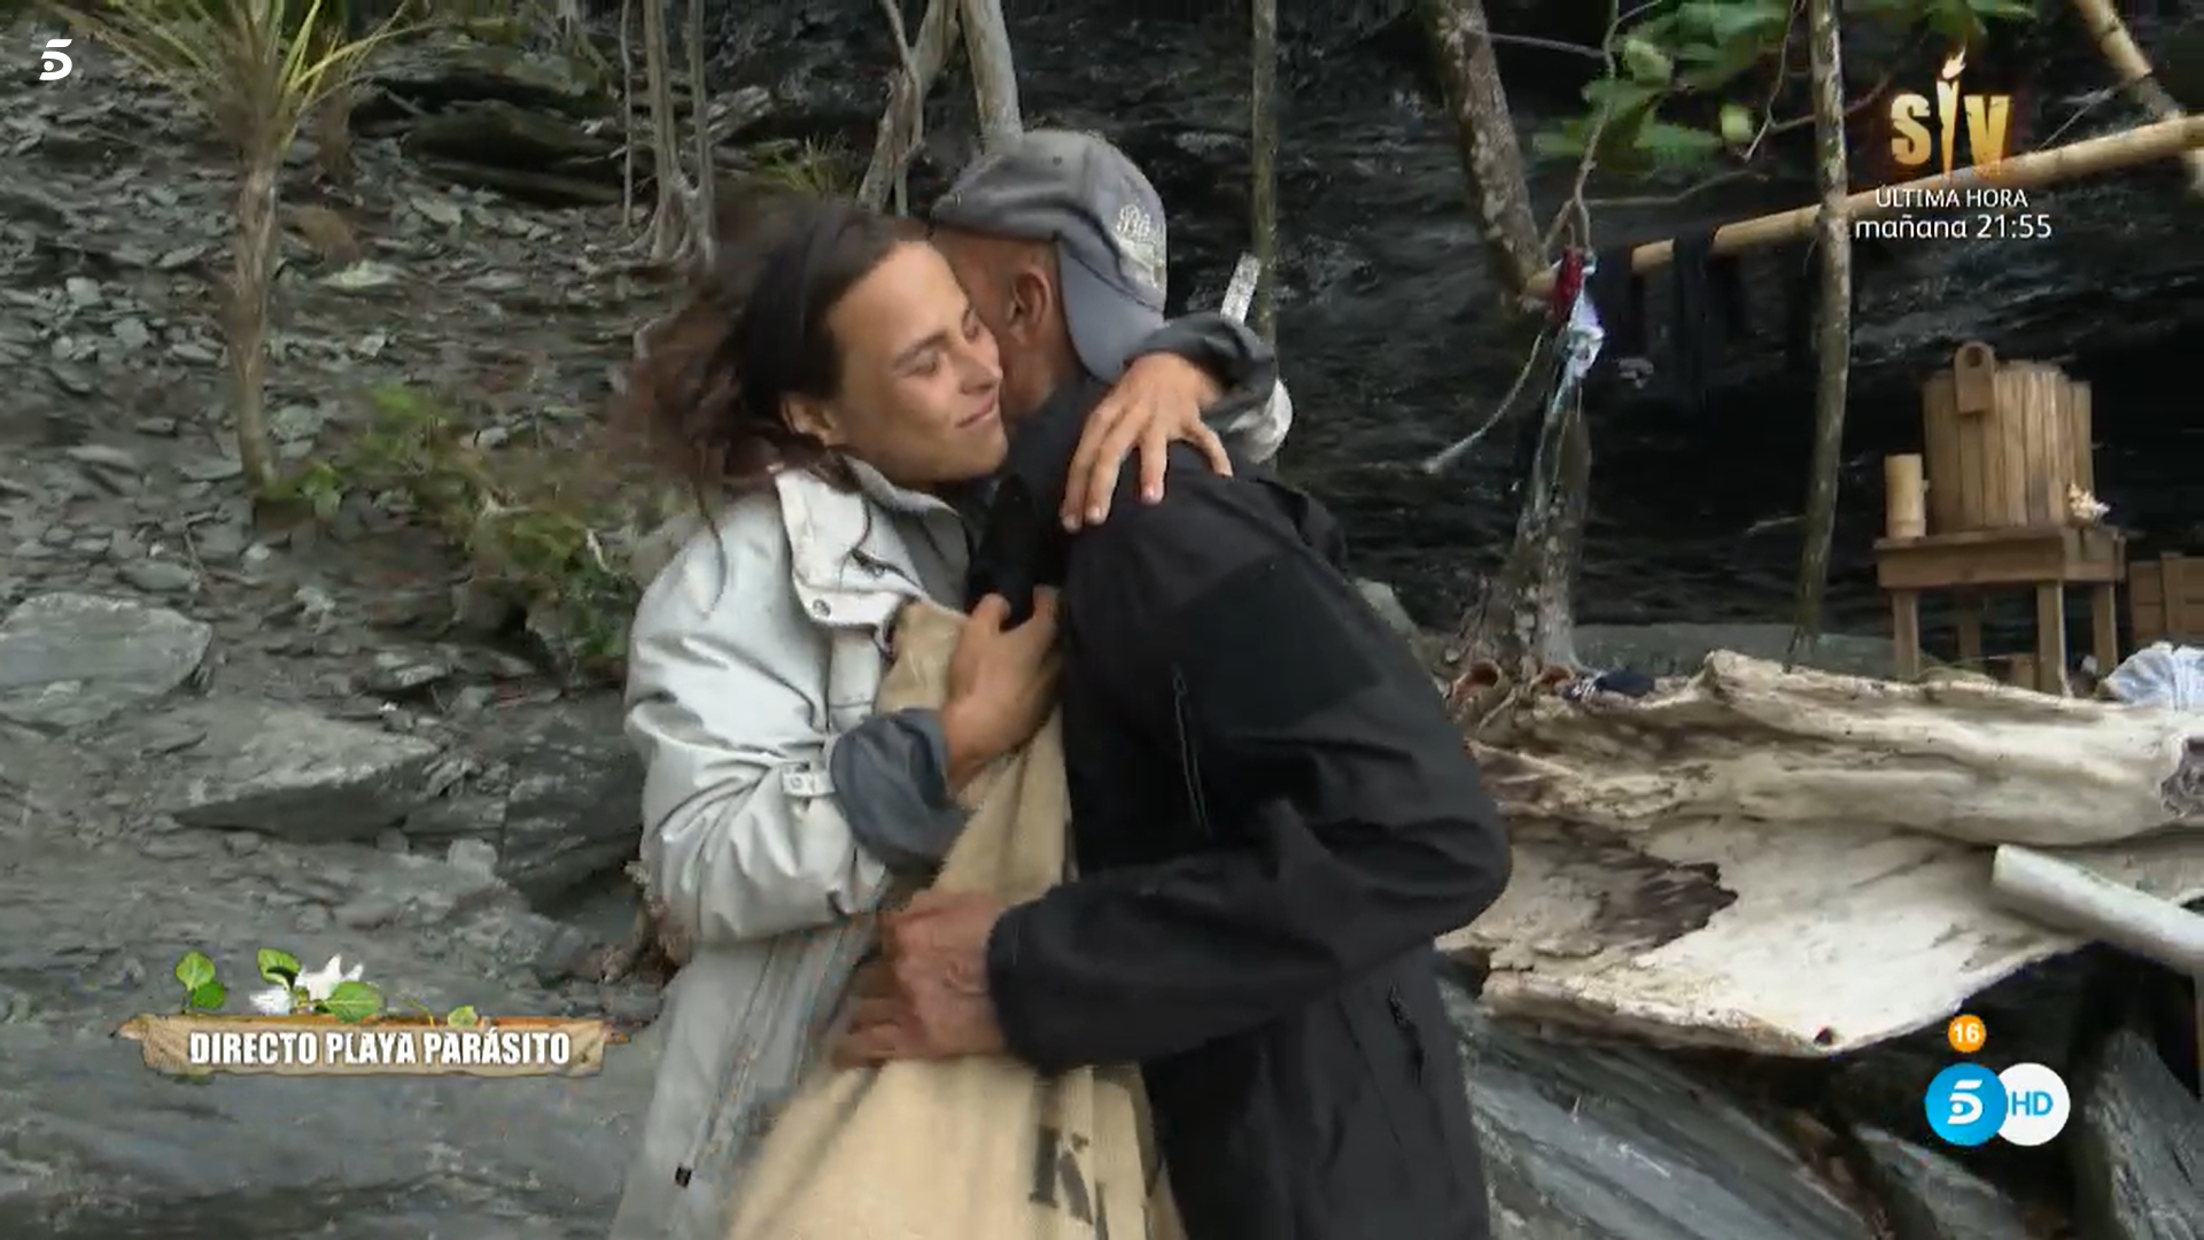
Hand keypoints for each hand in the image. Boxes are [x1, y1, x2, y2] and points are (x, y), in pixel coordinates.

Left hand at [833, 891, 1007, 1065]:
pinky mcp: (911, 1039)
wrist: (1029, 977)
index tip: (892, 950)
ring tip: (864, 1017)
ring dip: (864, 1010)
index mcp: (906, 929)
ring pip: (862, 1009)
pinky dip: (850, 1050)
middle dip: (875, 977)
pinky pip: (867, 1046)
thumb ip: (926, 904)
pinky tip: (840, 1054)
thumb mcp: (964, 900)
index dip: (888, 944)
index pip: (881, 934)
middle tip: (883, 985)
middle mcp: (895, 966)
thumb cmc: (1003, 933)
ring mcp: (901, 1005)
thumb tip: (901, 911)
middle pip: (869, 973)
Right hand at [940, 591, 1058, 786]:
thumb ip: (992, 607)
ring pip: (1057, 662)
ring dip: (1046, 653)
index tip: (1034, 592)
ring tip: (1030, 650)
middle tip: (1032, 620)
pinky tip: (1026, 680)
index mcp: (1043, 636)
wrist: (976, 731)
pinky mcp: (1046, 711)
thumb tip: (1006, 603)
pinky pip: (1049, 685)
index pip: (1054, 604)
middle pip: (1060, 635)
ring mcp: (1055, 689)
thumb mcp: (974, 632)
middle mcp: (1058, 661)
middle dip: (1049, 625)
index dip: (1044, 594)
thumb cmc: (976, 676)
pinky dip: (1041, 677)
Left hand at [1061, 351, 1231, 530]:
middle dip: (1100, 485)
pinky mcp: (1190, 418)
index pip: (1084, 455)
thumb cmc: (1130, 401)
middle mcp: (1129, 417)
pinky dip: (1215, 456)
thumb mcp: (1106, 416)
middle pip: (1110, 452)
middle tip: (1095, 519)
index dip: (1075, 488)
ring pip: (1153, 445)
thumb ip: (1094, 449)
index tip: (1070, 522)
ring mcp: (1161, 417)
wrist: (1167, 361)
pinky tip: (1221, 478)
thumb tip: (1077, 498)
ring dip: (1151, 470)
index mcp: (1105, 417)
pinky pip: (1204, 438)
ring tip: (1151, 499)